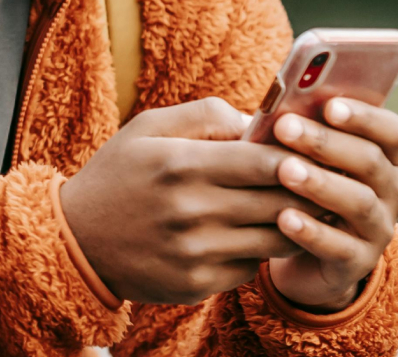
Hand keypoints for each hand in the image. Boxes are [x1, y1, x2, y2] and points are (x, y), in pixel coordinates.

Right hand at [59, 98, 323, 304]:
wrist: (75, 239)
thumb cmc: (118, 174)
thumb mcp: (147, 128)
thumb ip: (206, 114)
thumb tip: (262, 121)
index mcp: (181, 164)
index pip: (266, 161)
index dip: (300, 156)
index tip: (311, 152)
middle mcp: (191, 210)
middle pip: (281, 202)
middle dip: (308, 190)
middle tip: (322, 180)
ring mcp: (195, 252)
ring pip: (276, 239)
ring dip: (294, 223)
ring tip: (298, 208)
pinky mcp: (197, 283)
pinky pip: (251, 267)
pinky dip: (258, 251)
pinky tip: (251, 235)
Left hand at [266, 98, 397, 310]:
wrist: (303, 254)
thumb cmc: (302, 188)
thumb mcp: (306, 158)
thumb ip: (301, 132)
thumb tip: (276, 108)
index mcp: (385, 158)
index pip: (392, 131)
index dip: (364, 116)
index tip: (329, 105)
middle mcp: (391, 192)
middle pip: (370, 162)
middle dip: (325, 142)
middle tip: (285, 127)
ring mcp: (378, 229)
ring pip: (358, 202)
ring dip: (320, 183)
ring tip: (285, 170)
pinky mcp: (357, 263)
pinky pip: (339, 247)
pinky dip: (311, 231)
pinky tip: (283, 218)